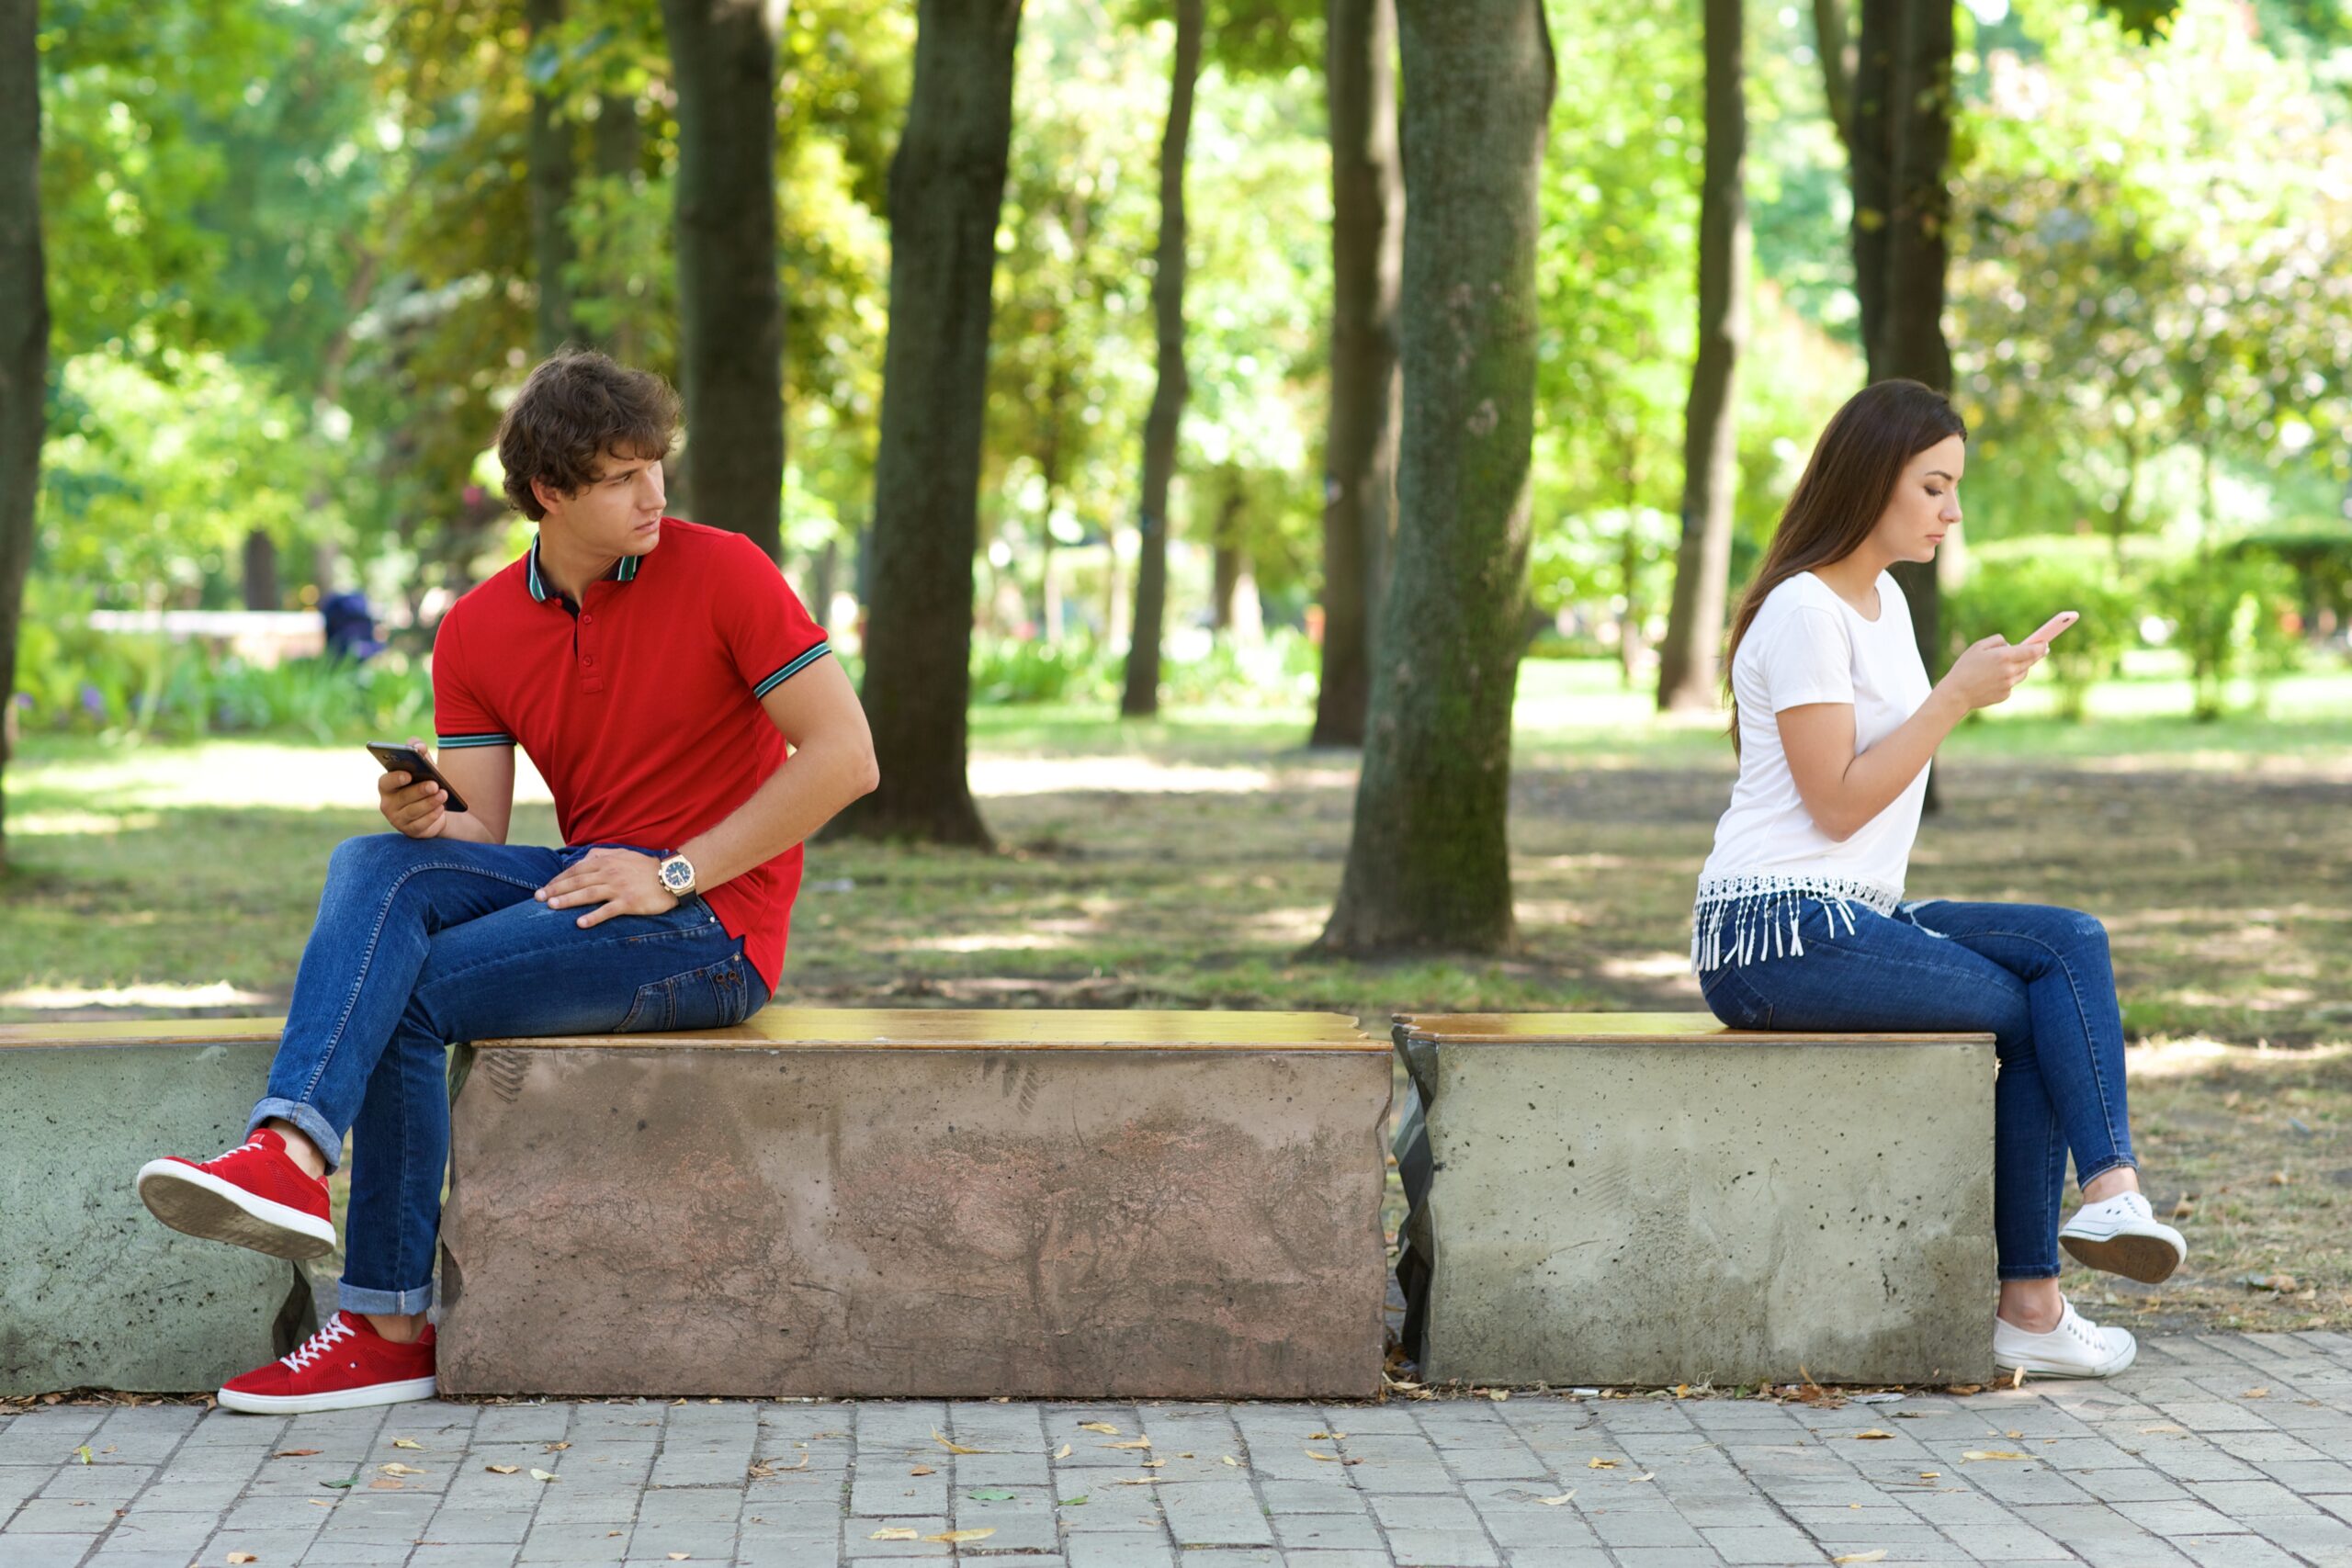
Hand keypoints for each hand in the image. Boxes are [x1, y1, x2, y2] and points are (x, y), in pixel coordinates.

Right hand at [377, 736, 446, 838]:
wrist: (438, 808)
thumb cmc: (426, 783)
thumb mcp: (425, 767)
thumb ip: (419, 752)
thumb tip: (418, 745)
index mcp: (387, 786)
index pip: (385, 782)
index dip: (395, 778)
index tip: (408, 774)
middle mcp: (388, 803)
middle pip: (402, 797)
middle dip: (419, 790)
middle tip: (435, 784)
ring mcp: (397, 819)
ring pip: (412, 811)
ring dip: (428, 803)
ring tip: (443, 794)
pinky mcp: (410, 831)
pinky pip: (419, 825)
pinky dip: (431, 816)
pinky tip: (441, 809)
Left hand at [535, 847, 678, 928]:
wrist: (673, 875)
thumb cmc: (646, 867)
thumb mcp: (623, 854)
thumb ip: (601, 855)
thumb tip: (582, 859)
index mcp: (606, 862)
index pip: (575, 870)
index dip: (557, 880)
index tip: (544, 889)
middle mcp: (610, 873)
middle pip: (577, 882)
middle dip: (556, 890)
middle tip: (538, 900)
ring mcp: (619, 887)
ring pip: (588, 894)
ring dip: (568, 901)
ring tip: (552, 907)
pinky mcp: (630, 901)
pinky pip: (608, 910)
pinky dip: (593, 917)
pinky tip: (580, 923)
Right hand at [1940, 634, 2046, 710]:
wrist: (1957, 693)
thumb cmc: (1965, 667)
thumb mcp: (1977, 646)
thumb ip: (1997, 641)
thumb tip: (2011, 644)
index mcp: (2004, 656)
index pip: (2031, 651)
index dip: (2041, 646)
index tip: (2046, 643)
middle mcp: (2009, 671)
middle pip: (2030, 662)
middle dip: (2035, 655)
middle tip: (2040, 649)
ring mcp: (2008, 684)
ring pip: (2023, 673)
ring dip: (2020, 667)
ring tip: (2005, 665)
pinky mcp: (2005, 694)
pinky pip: (2012, 683)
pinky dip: (2007, 679)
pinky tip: (1992, 680)